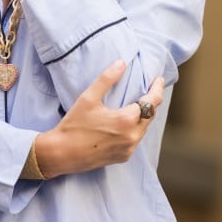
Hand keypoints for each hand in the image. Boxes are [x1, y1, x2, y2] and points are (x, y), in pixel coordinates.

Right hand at [34, 60, 164, 177]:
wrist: (61, 154)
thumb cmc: (73, 125)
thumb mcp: (88, 98)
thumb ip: (107, 79)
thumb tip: (122, 63)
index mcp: (126, 120)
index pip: (152, 102)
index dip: (157, 89)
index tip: (159, 80)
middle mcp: (132, 136)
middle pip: (150, 115)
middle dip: (151, 101)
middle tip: (151, 89)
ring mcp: (128, 149)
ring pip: (144, 128)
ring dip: (143, 116)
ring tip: (139, 103)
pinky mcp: (123, 157)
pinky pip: (135, 139)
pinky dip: (135, 129)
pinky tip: (127, 122)